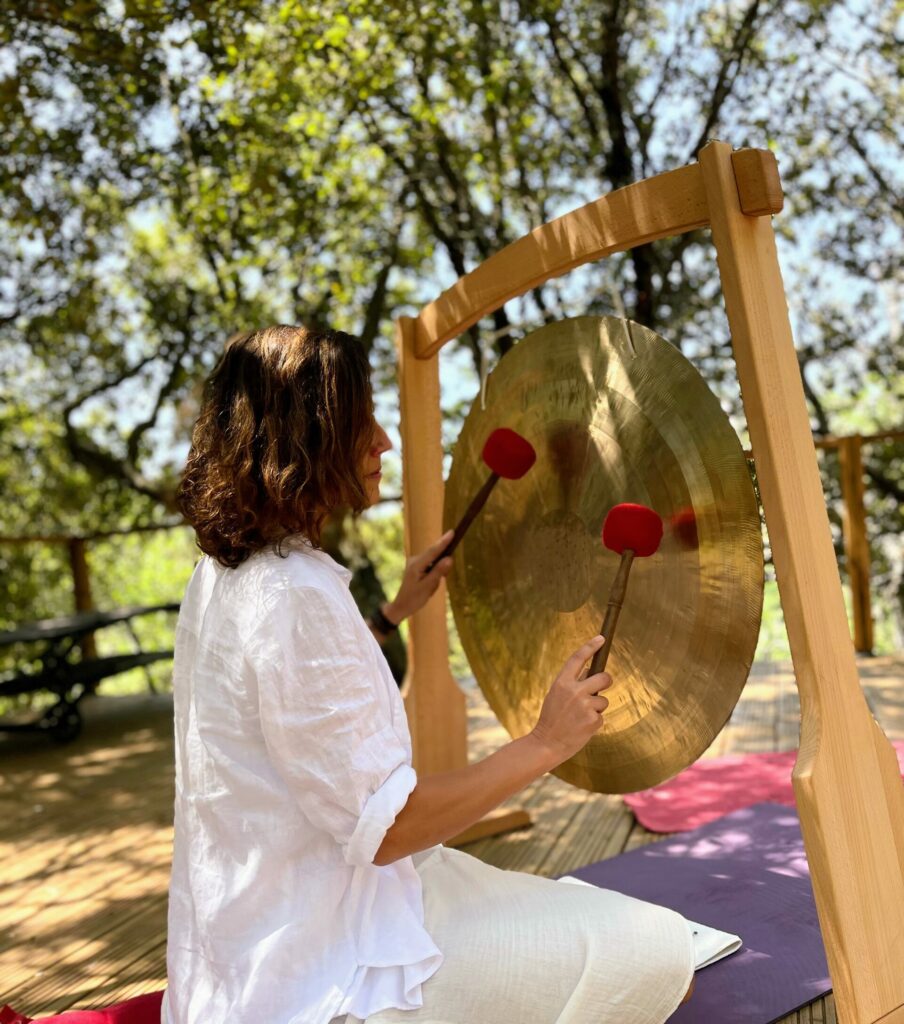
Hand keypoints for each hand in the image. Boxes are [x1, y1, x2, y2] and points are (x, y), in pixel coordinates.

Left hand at [385, 530, 454, 623]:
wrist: (401, 606)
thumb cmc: (414, 599)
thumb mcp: (428, 587)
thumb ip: (439, 572)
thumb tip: (449, 558)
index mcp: (416, 565)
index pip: (433, 551)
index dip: (443, 542)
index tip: (452, 532)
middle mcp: (415, 560)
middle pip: (435, 556)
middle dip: (442, 567)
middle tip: (439, 580)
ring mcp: (415, 563)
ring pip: (434, 562)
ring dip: (437, 574)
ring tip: (430, 588)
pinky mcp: (417, 566)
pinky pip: (431, 566)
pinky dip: (434, 575)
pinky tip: (429, 586)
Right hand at [529, 636, 612, 764]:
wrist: (547, 743)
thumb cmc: (551, 718)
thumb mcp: (555, 695)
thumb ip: (571, 683)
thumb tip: (590, 670)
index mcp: (562, 682)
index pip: (578, 658)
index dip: (590, 646)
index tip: (601, 639)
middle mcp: (575, 691)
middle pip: (603, 677)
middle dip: (606, 681)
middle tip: (602, 686)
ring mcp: (585, 705)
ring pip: (603, 700)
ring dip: (597, 708)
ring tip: (581, 717)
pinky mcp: (594, 720)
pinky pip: (601, 716)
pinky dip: (594, 722)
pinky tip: (582, 727)